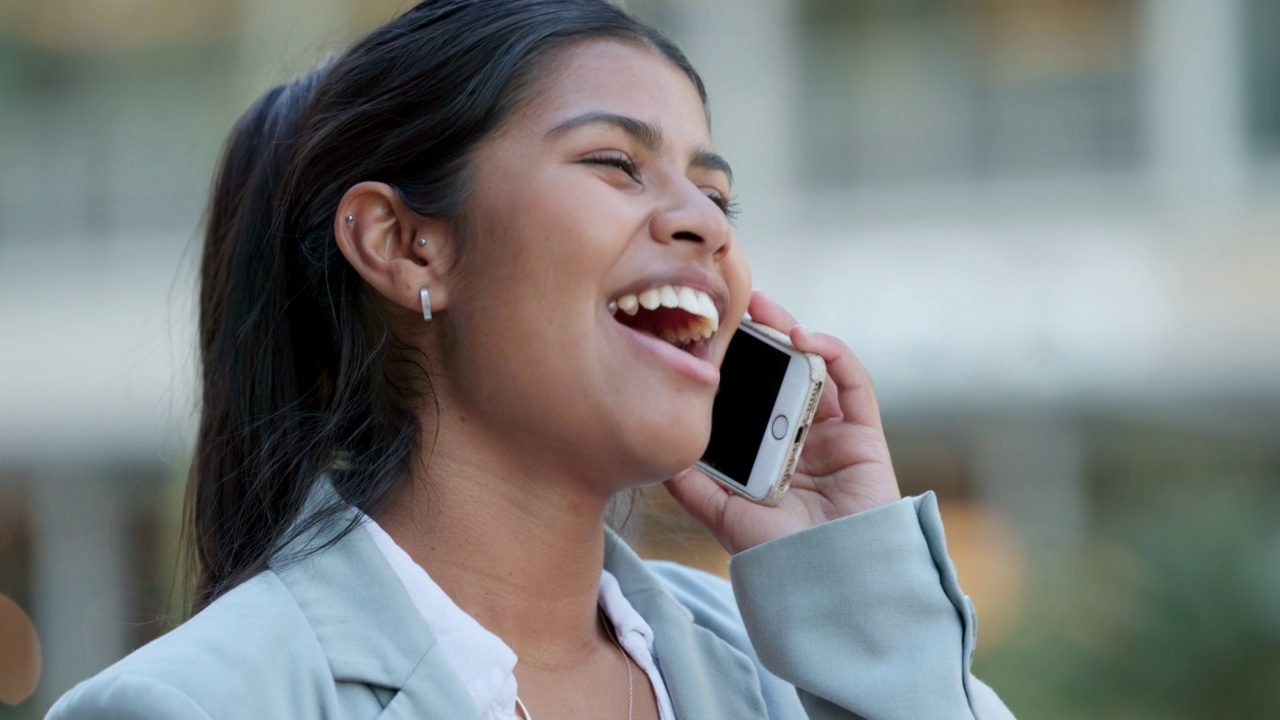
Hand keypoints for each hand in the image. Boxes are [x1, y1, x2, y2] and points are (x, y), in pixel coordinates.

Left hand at [664, 290, 901, 554]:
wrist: (829, 581)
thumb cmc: (778, 555)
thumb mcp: (721, 513)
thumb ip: (692, 483)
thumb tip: (654, 451)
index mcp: (768, 449)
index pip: (749, 393)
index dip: (732, 361)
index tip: (704, 334)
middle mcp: (799, 434)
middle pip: (779, 370)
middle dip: (758, 334)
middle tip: (730, 304)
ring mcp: (832, 430)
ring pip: (814, 365)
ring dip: (790, 328)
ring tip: (761, 308)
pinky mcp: (863, 431)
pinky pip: (851, 380)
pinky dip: (830, 350)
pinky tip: (801, 337)